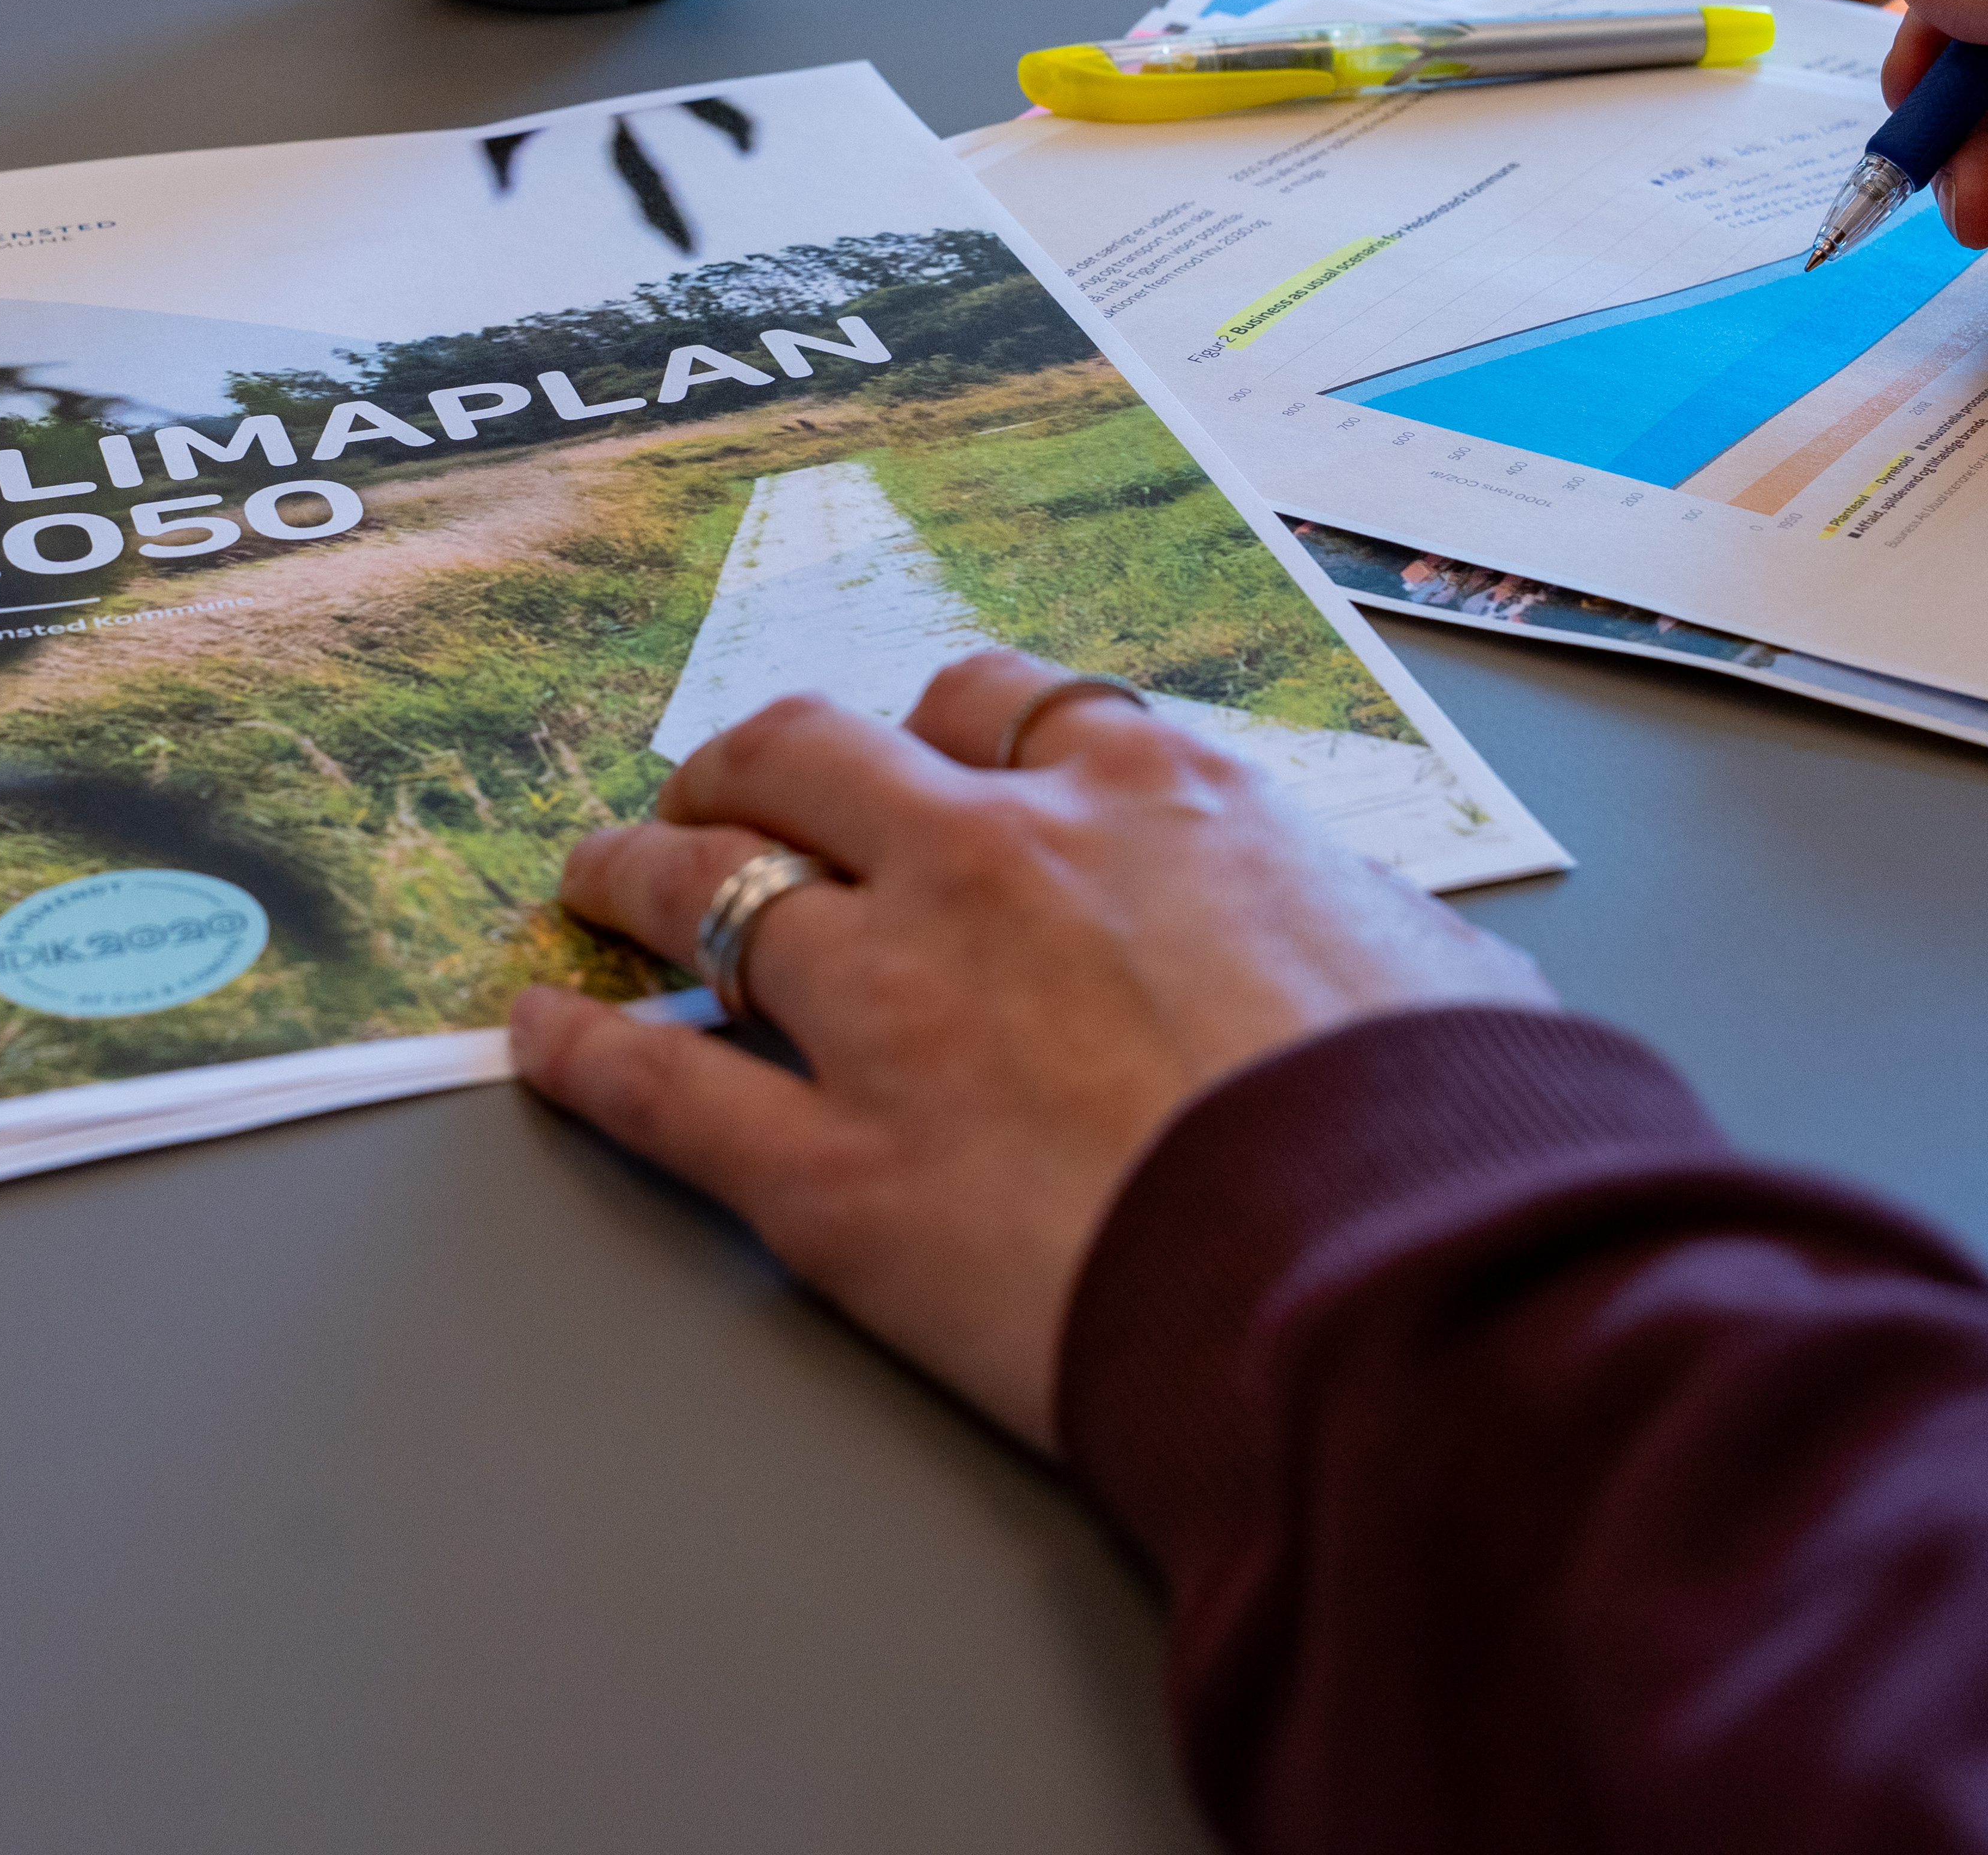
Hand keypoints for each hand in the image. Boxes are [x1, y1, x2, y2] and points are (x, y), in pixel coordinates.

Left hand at [507, 650, 1552, 1448]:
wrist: (1396, 1285)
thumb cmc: (1446, 1132)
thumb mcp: (1435, 963)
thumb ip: (1349, 925)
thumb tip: (1371, 950)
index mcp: (1146, 794)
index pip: (988, 702)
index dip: (927, 727)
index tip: (903, 753)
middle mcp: (996, 862)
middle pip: (808, 758)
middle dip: (742, 767)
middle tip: (709, 792)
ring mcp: (897, 1010)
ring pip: (704, 891)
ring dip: (632, 874)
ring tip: (593, 882)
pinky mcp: (834, 1178)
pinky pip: (660, 1093)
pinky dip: (581, 1057)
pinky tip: (541, 1035)